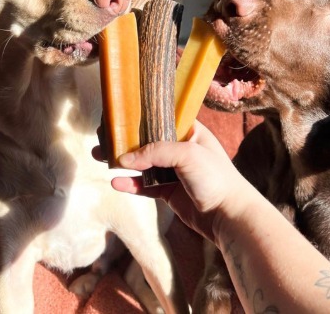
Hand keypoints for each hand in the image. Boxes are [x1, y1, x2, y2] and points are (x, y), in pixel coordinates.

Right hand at [103, 120, 249, 242]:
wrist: (229, 215)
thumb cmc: (216, 178)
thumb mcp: (187, 154)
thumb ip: (155, 152)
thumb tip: (124, 160)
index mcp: (190, 132)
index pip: (161, 118)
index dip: (140, 117)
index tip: (118, 115)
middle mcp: (181, 149)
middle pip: (147, 141)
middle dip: (125, 140)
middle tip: (102, 137)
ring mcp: (174, 171)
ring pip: (143, 163)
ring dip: (123, 161)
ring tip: (100, 156)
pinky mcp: (169, 192)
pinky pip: (145, 185)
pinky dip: (131, 184)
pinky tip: (116, 183)